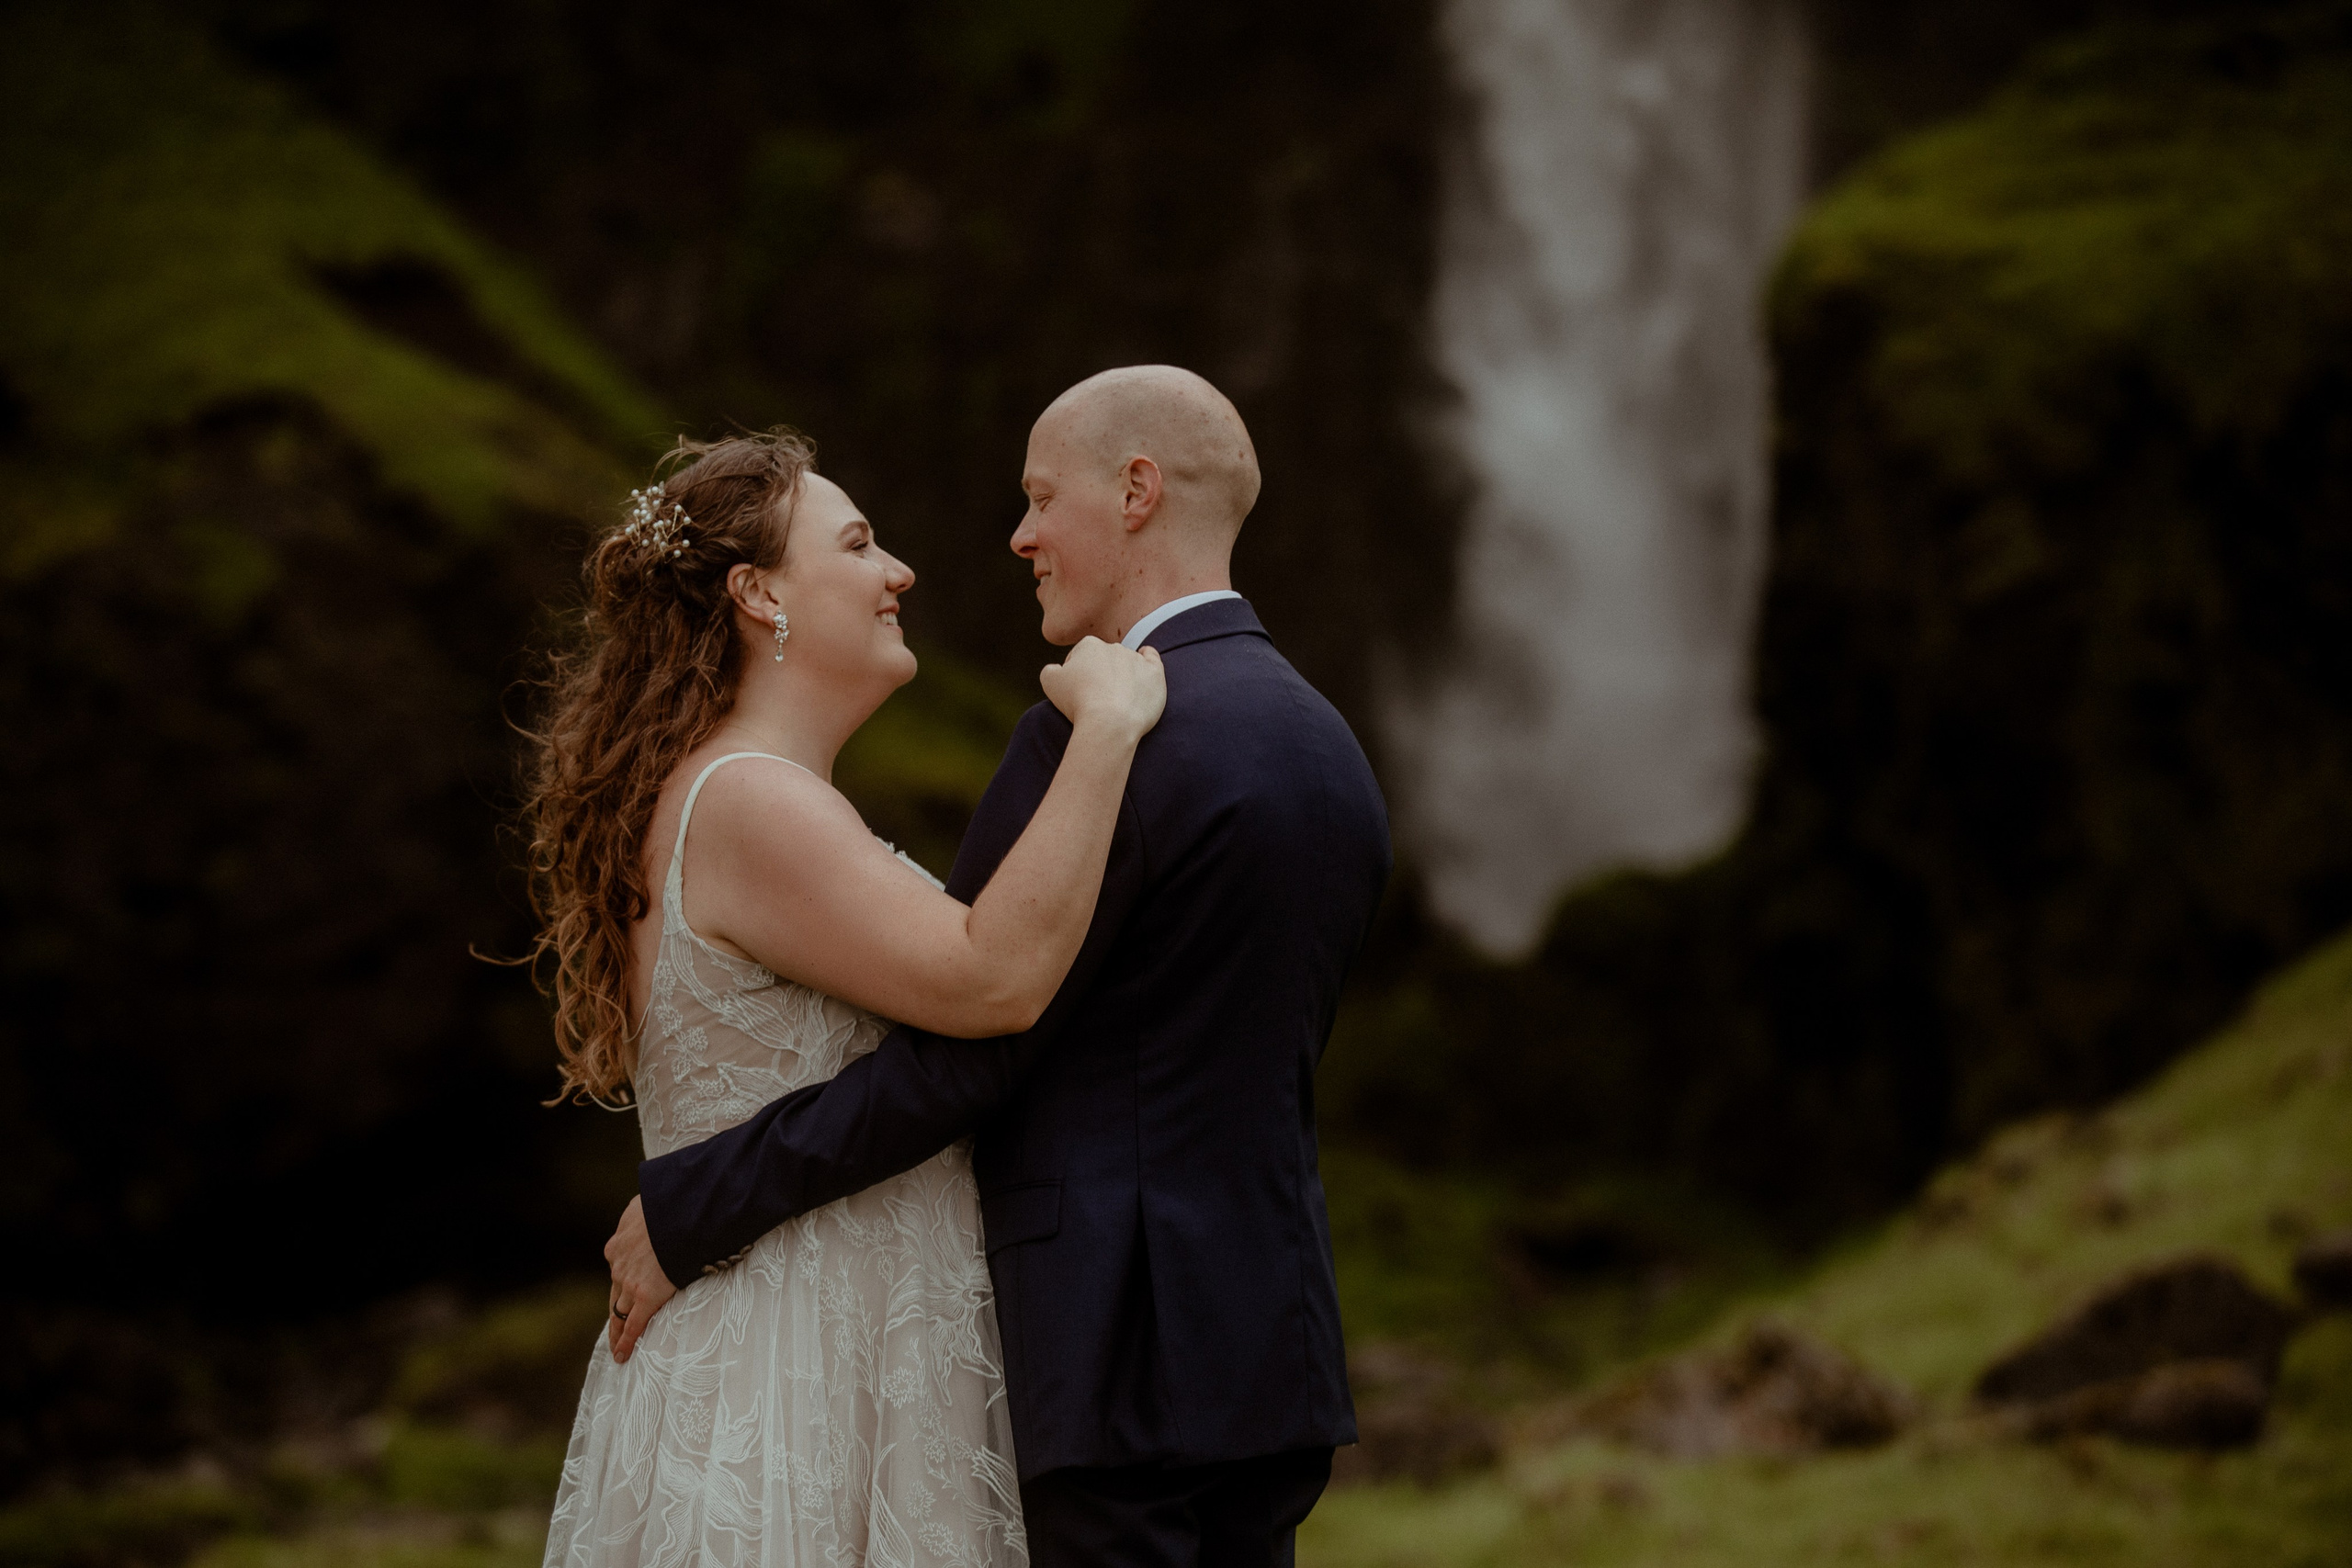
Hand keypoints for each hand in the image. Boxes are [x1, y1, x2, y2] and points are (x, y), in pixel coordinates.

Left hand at [603, 1195, 678, 1362]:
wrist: (680, 1210)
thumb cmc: (675, 1200)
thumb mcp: (656, 1200)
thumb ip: (655, 1210)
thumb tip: (669, 1199)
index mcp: (621, 1239)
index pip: (619, 1263)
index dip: (623, 1276)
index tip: (626, 1284)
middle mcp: (619, 1261)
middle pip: (614, 1290)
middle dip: (615, 1307)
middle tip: (615, 1325)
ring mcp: (630, 1280)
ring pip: (618, 1310)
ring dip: (617, 1328)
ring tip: (619, 1346)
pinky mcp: (644, 1295)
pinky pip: (633, 1324)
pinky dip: (627, 1341)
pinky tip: (623, 1356)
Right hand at [1040, 637, 1165, 741]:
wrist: (1110, 722)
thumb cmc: (1078, 703)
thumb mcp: (1049, 683)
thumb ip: (1051, 669)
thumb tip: (1057, 668)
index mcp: (1089, 645)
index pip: (1080, 657)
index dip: (1077, 675)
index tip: (1077, 693)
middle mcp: (1114, 647)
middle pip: (1104, 659)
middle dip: (1100, 674)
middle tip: (1096, 699)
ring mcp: (1136, 659)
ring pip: (1127, 662)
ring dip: (1122, 674)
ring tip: (1117, 699)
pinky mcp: (1154, 673)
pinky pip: (1152, 658)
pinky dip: (1148, 661)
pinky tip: (1143, 671)